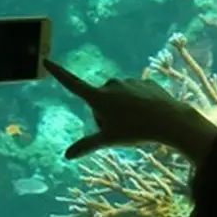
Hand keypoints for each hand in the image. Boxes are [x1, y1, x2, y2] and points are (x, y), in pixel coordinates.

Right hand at [44, 59, 211, 159]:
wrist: (170, 120)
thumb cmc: (136, 131)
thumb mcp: (109, 140)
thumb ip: (86, 145)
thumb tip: (67, 155)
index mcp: (99, 96)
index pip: (72, 83)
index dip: (58, 73)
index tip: (46, 61)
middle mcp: (111, 84)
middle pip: (101, 101)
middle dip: (106, 113)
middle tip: (122, 127)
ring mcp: (130, 81)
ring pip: (120, 98)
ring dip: (123, 109)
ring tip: (138, 122)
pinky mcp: (146, 81)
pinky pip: (136, 95)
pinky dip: (139, 104)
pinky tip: (149, 113)